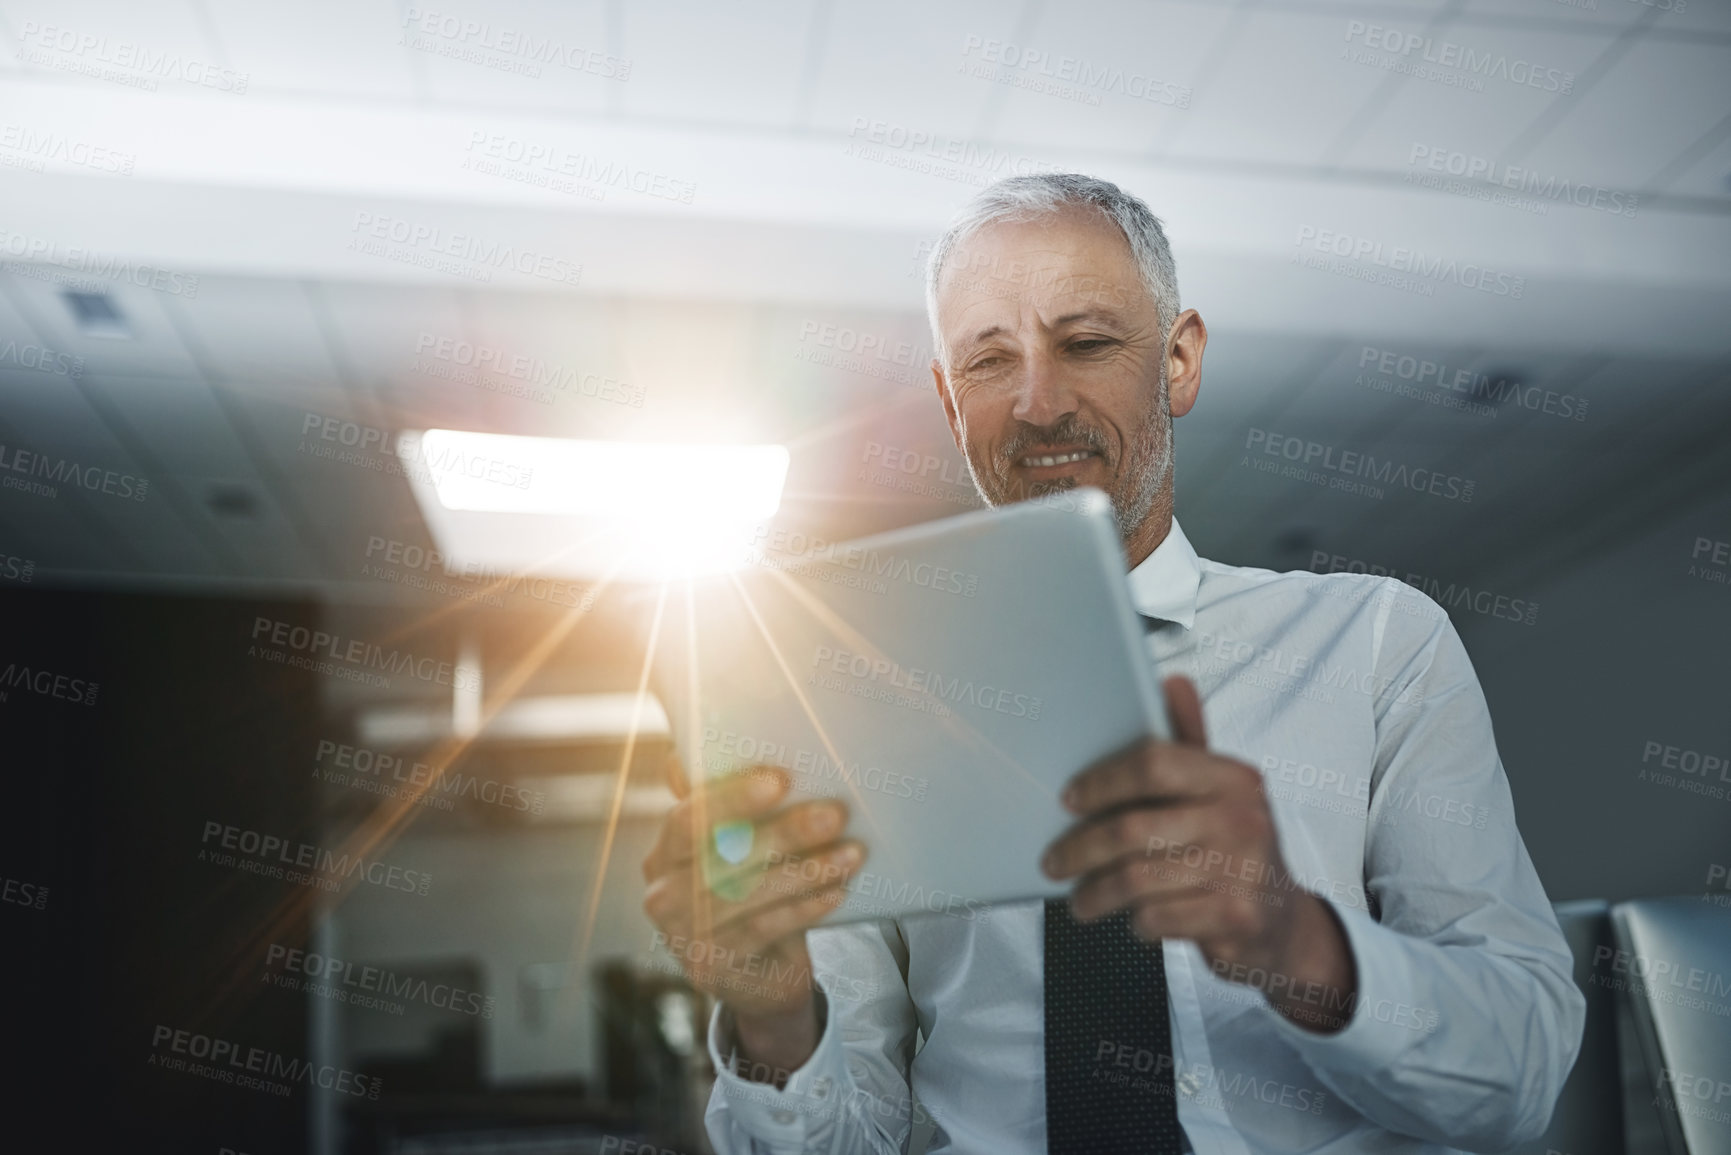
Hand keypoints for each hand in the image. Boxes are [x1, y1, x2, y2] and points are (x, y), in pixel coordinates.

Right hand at [641, 757, 867, 1072]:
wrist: (760, 973)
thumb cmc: (751, 893)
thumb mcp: (739, 852)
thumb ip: (734, 810)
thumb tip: (743, 751)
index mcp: (665, 851)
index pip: (688, 819)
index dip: (732, 799)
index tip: (780, 779)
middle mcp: (662, 893)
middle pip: (722, 858)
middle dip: (782, 833)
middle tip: (834, 814)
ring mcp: (683, 936)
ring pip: (747, 896)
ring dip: (805, 871)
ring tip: (851, 853)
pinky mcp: (711, 968)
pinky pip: (763, 931)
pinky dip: (804, 908)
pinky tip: (837, 891)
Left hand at [1040, 676, 1356, 1031]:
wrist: (1282, 923)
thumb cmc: (1233, 849)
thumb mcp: (1217, 793)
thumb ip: (1189, 741)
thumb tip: (1173, 681)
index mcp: (1233, 777)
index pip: (1153, 763)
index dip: (1102, 781)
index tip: (1068, 800)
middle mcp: (1242, 818)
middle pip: (1133, 829)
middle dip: (1081, 849)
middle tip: (1054, 862)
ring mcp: (1243, 870)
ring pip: (1137, 879)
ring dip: (1097, 893)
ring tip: (1081, 899)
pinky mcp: (1238, 917)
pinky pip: (1158, 918)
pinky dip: (1136, 922)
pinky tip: (1134, 919)